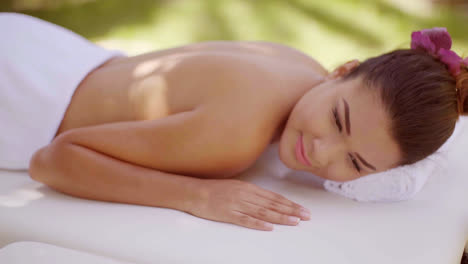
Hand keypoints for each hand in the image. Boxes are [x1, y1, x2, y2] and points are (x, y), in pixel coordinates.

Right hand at [188, 179, 310, 230]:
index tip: (302, 209)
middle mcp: (246, 195)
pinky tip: (269, 227)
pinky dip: (258, 224)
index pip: (274, 197)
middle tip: (305, 216)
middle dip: (291, 210)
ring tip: (294, 222)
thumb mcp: (237, 187)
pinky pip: (245, 220)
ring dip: (280, 217)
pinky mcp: (228, 214)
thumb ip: (252, 194)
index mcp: (249, 187)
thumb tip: (269, 200)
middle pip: (272, 204)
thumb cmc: (215, 190)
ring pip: (263, 212)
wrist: (195, 192)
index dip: (290, 204)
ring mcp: (237, 204)